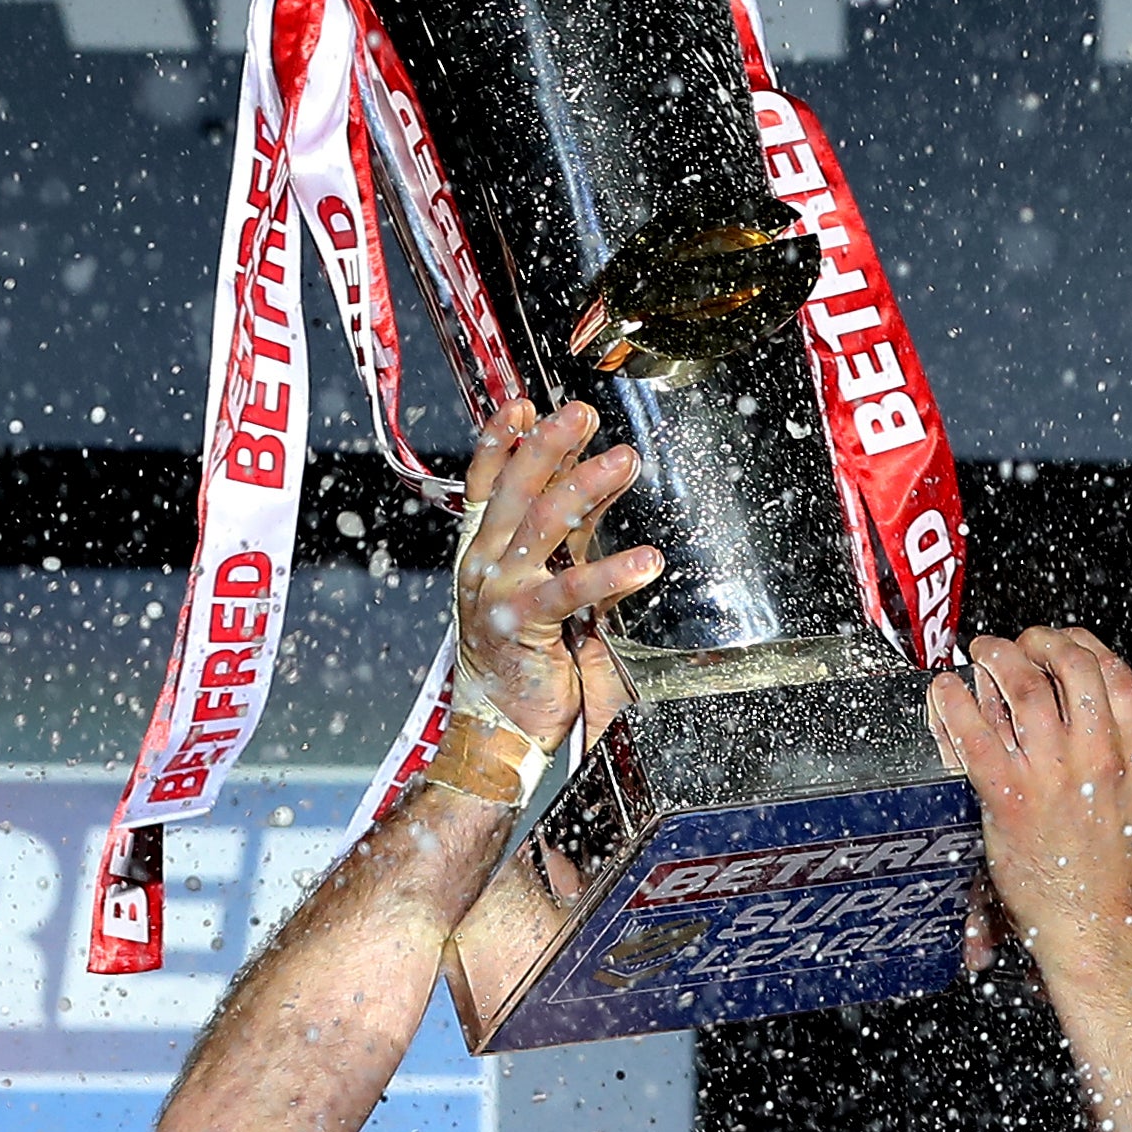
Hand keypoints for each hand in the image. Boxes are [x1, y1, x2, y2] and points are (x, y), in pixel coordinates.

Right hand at [452, 398, 661, 752]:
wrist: (500, 727)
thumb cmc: (527, 663)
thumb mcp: (548, 589)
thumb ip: (568, 544)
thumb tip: (599, 488)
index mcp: (484, 551)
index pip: (487, 483)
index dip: (502, 440)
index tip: (526, 404)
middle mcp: (484, 564)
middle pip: (516, 488)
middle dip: (551, 444)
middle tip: (584, 414)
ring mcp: (497, 592)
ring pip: (541, 522)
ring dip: (585, 486)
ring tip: (624, 460)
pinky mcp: (520, 625)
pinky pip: (571, 589)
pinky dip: (612, 573)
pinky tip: (647, 562)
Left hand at [927, 629, 1131, 976]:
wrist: (1099, 929)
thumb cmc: (1129, 884)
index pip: (1111, 671)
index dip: (1079, 643)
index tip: (1060, 642)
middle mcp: (1099, 754)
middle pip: (1068, 664)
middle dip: (1038, 640)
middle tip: (1018, 643)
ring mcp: (1052, 774)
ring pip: (1022, 685)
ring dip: (996, 657)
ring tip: (982, 653)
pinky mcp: (1009, 799)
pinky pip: (975, 735)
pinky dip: (955, 703)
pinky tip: (945, 690)